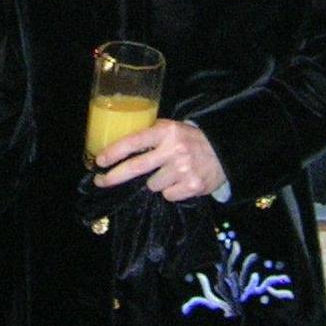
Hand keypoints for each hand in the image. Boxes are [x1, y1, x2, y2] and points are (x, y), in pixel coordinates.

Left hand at [93, 119, 224, 201]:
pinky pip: (168, 195)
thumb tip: (121, 149)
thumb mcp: (173, 129)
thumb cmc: (192, 140)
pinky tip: (181, 181)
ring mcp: (183, 169)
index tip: (99, 160)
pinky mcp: (192, 186)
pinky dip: (171, 191)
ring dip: (156, 182)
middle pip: (136, 167)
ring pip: (152, 185)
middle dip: (114, 176)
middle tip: (101, 181)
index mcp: (167, 131)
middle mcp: (174, 149)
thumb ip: (152, 136)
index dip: (114, 152)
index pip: (134, 141)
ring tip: (170, 173)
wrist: (225, 152)